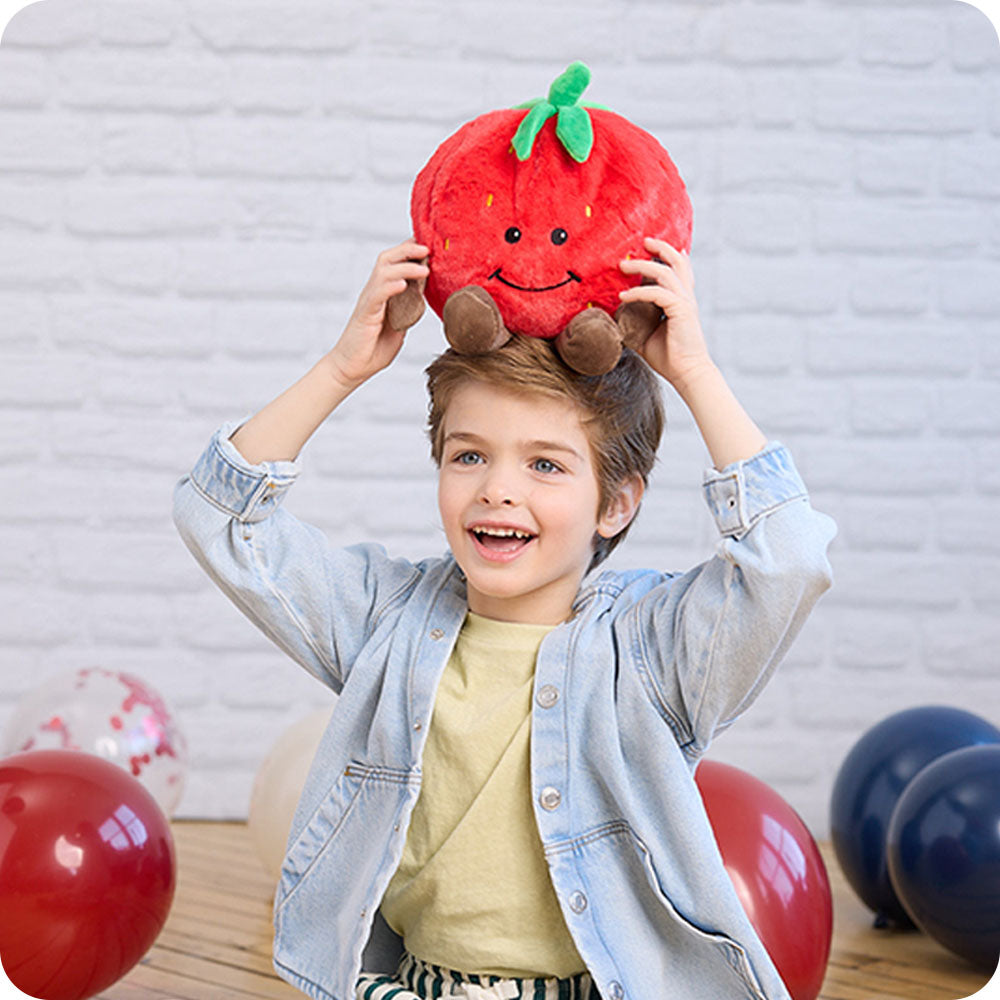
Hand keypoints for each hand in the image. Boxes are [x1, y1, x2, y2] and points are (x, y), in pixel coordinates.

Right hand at [327, 238, 429, 389]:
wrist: (352, 367)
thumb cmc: (374, 349)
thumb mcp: (399, 325)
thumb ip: (408, 310)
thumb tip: (422, 298)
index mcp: (383, 294)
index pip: (394, 263)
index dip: (409, 252)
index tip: (428, 246)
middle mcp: (374, 292)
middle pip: (387, 259)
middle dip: (407, 250)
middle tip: (427, 248)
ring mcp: (369, 302)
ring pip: (383, 273)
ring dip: (405, 268)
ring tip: (423, 269)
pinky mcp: (365, 315)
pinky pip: (377, 295)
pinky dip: (390, 287)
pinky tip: (403, 285)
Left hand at [617, 237, 713, 391]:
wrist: (686, 373)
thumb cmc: (668, 356)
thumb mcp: (646, 334)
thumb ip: (635, 320)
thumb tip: (614, 316)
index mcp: (681, 300)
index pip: (679, 270)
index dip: (669, 254)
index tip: (652, 245)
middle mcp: (686, 297)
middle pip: (677, 262)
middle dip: (660, 248)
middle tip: (642, 241)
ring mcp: (685, 303)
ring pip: (665, 272)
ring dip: (642, 266)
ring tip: (623, 265)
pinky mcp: (681, 311)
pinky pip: (657, 293)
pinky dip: (639, 292)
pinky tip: (623, 296)